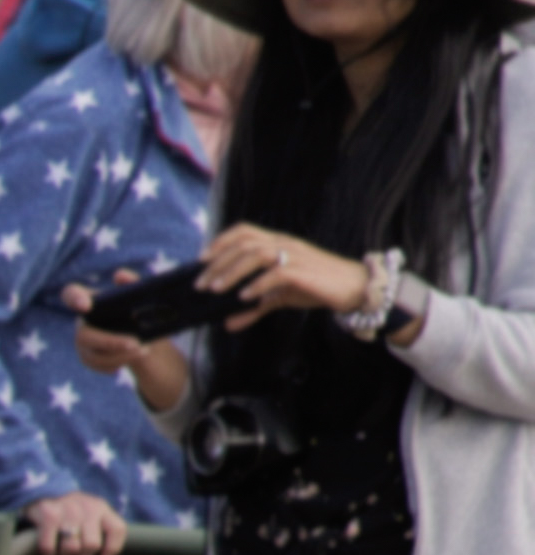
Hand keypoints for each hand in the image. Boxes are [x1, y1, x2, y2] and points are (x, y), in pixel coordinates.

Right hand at [30, 489, 127, 554]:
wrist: (45, 492)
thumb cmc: (71, 513)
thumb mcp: (92, 515)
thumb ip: (102, 529)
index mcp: (102, 508)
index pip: (117, 530)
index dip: (112, 549)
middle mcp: (87, 507)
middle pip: (92, 545)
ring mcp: (68, 510)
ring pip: (72, 548)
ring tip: (62, 552)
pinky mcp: (48, 514)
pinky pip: (49, 546)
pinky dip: (49, 553)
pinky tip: (49, 551)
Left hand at [197, 222, 367, 326]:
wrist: (355, 288)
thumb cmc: (316, 286)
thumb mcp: (281, 296)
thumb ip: (255, 307)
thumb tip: (228, 323)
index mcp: (278, 243)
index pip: (245, 231)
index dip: (220, 241)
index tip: (201, 259)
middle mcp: (285, 244)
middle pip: (244, 244)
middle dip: (218, 263)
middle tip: (200, 284)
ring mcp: (296, 256)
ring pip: (257, 254)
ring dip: (232, 272)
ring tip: (216, 289)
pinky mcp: (306, 272)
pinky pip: (277, 273)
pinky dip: (258, 285)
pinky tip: (244, 297)